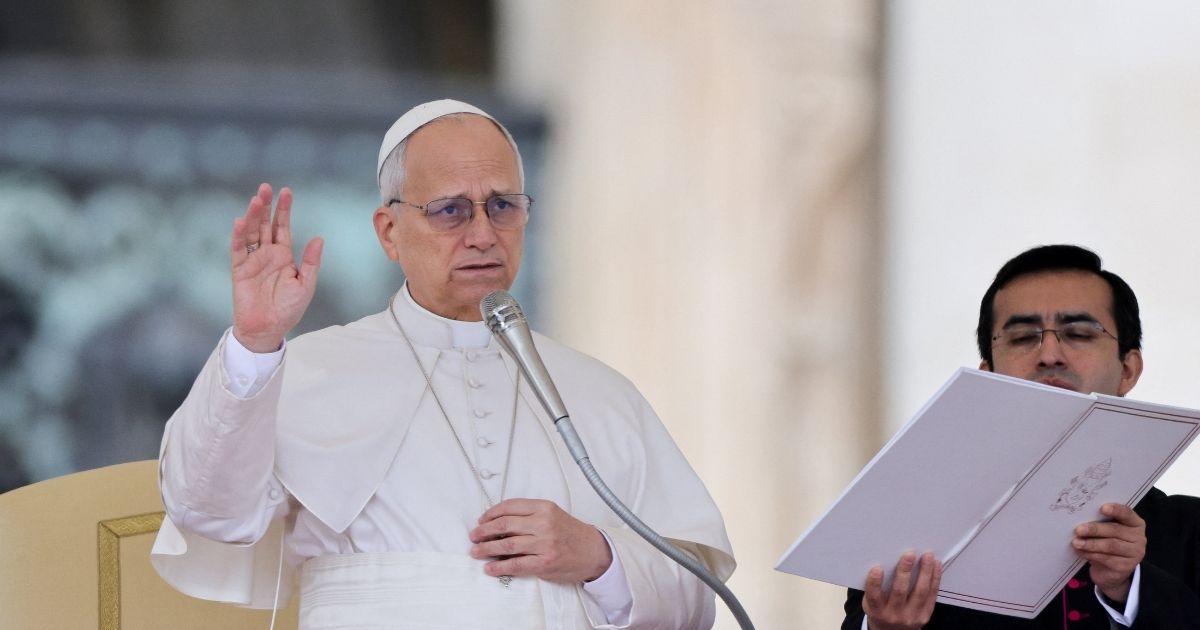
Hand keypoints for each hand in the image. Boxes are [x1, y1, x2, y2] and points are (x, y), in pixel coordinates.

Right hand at [230, 183, 322, 351]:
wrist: (268, 329)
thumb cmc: (288, 309)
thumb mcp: (305, 285)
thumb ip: (311, 262)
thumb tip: (318, 238)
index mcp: (283, 255)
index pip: (282, 227)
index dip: (284, 210)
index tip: (286, 191)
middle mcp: (267, 254)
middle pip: (265, 224)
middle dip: (266, 206)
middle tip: (266, 187)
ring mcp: (252, 260)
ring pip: (251, 233)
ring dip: (252, 216)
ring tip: (256, 199)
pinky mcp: (239, 270)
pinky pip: (238, 250)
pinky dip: (238, 236)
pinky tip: (241, 222)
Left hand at [468, 498, 611, 583]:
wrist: (594, 551)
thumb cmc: (572, 533)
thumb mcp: (553, 514)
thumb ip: (530, 515)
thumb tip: (499, 522)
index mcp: (544, 507)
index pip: (510, 507)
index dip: (491, 514)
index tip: (482, 520)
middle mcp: (543, 523)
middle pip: (504, 525)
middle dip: (484, 531)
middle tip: (474, 536)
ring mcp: (544, 544)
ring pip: (507, 544)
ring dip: (487, 549)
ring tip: (477, 551)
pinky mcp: (544, 562)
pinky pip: (516, 564)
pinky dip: (500, 566)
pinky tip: (490, 567)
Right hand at [862, 551, 941, 629]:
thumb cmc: (881, 610)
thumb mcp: (871, 603)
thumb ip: (876, 588)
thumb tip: (885, 561)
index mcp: (877, 611)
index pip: (874, 597)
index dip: (875, 583)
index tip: (877, 568)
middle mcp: (894, 615)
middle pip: (899, 592)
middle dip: (905, 571)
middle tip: (909, 554)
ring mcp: (912, 616)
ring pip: (920, 592)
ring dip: (925, 572)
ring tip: (927, 556)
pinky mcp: (926, 614)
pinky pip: (932, 594)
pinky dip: (935, 578)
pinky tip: (936, 565)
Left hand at [1073, 502, 1144, 602]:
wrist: (1111, 569)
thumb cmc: (1107, 542)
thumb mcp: (1106, 530)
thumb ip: (1100, 521)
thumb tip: (1081, 516)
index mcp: (1135, 523)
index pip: (1127, 513)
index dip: (1115, 510)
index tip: (1102, 508)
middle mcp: (1139, 537)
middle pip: (1115, 530)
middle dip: (1095, 529)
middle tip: (1078, 530)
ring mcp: (1135, 553)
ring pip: (1110, 546)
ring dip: (1091, 544)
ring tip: (1076, 542)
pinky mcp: (1126, 566)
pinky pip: (1107, 559)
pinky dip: (1091, 554)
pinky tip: (1081, 552)